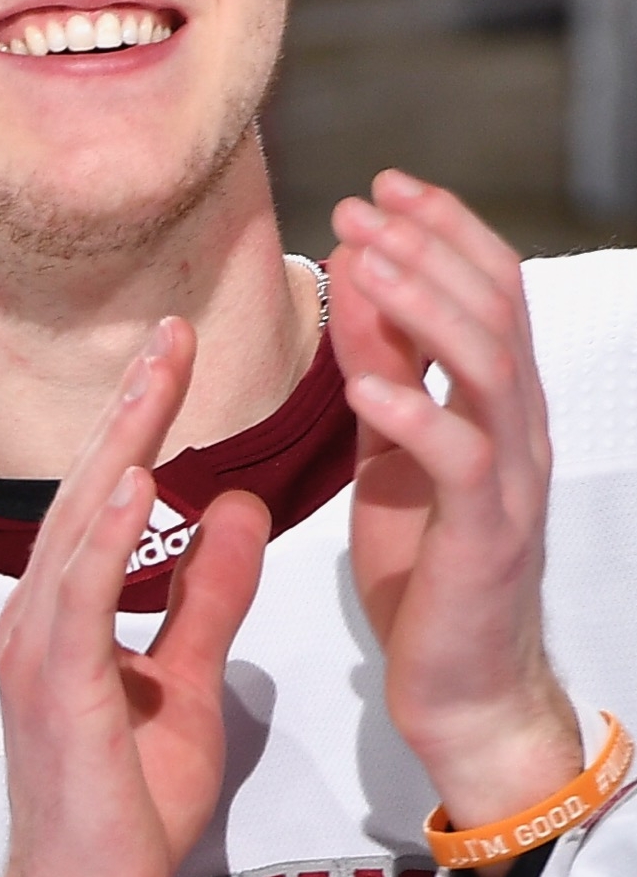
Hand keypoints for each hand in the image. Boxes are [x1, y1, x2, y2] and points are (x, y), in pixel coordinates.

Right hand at [0, 317, 270, 876]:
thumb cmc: (125, 807)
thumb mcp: (189, 681)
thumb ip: (205, 597)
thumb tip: (230, 509)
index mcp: (65, 617)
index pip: (102, 500)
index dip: (139, 423)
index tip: (177, 355)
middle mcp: (37, 621)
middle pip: (82, 494)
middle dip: (128, 410)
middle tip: (170, 329)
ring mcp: (37, 652)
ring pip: (75, 529)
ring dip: (117, 449)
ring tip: (156, 379)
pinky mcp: (54, 688)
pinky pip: (79, 596)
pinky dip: (104, 536)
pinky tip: (136, 483)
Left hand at [329, 171, 582, 846]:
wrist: (461, 686)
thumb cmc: (427, 576)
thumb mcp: (390, 461)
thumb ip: (381, 381)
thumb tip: (359, 297)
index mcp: (494, 410)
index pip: (484, 295)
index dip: (439, 235)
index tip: (382, 191)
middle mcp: (518, 431)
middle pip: (495, 310)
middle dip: (430, 248)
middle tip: (366, 203)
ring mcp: (509, 478)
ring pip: (490, 366)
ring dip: (428, 306)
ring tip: (373, 262)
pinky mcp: (486, 532)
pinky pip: (460, 458)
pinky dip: (416, 412)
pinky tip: (368, 382)